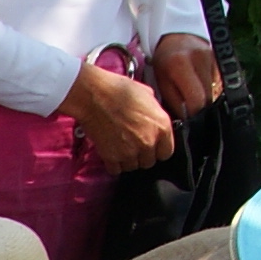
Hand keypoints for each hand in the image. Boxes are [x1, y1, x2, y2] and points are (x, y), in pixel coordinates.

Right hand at [61, 61, 176, 175]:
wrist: (94, 95)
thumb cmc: (119, 90)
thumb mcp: (148, 95)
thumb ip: (155, 113)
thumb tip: (153, 119)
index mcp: (162, 126)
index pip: (166, 152)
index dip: (157, 149)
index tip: (150, 146)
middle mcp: (148, 142)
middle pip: (148, 162)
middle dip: (141, 155)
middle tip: (131, 144)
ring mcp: (130, 151)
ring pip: (132, 167)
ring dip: (127, 160)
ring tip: (120, 147)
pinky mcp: (111, 157)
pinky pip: (116, 169)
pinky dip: (113, 164)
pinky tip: (110, 152)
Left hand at [149, 34, 221, 116]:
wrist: (178, 36)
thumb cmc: (165, 62)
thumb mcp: (161, 81)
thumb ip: (174, 102)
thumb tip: (187, 122)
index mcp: (180, 65)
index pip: (196, 100)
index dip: (194, 115)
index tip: (189, 122)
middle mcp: (201, 60)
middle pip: (209, 98)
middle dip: (201, 110)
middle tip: (191, 114)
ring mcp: (214, 59)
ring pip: (216, 93)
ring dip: (207, 101)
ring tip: (194, 100)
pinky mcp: (222, 61)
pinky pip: (220, 85)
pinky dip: (212, 92)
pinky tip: (202, 90)